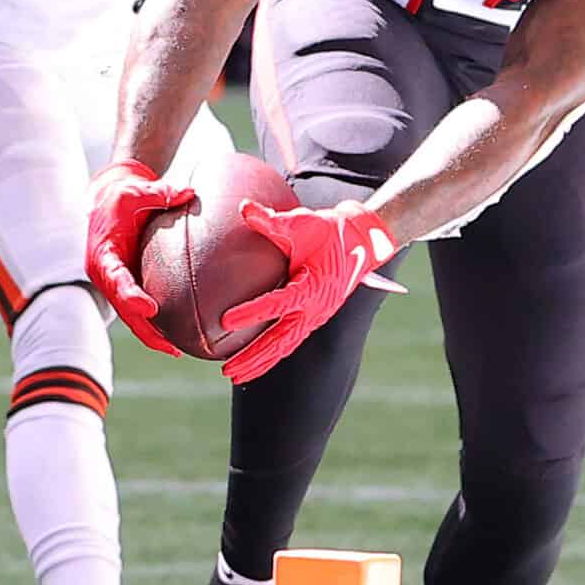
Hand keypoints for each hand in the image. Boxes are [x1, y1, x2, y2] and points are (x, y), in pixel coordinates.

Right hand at [84, 159, 196, 356]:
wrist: (106, 200)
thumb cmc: (120, 195)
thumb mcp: (136, 191)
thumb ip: (160, 194)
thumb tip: (188, 194)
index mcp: (103, 255)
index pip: (116, 280)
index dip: (132, 296)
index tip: (150, 308)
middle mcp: (105, 274)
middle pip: (124, 309)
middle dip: (146, 330)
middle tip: (171, 346)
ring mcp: (114, 283)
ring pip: (130, 316)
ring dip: (151, 335)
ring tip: (176, 350)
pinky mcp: (124, 285)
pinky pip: (136, 310)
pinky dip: (152, 325)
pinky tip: (174, 338)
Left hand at [220, 200, 403, 384]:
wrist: (359, 241)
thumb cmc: (328, 230)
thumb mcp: (303, 221)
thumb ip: (272, 219)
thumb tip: (243, 208)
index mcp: (313, 285)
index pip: (278, 303)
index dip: (252, 312)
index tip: (224, 321)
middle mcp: (316, 308)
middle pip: (281, 341)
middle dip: (253, 357)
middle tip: (226, 370)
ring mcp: (316, 317)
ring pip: (285, 346)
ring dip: (260, 362)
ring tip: (232, 376)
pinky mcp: (313, 318)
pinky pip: (290, 340)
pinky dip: (271, 353)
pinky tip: (251, 362)